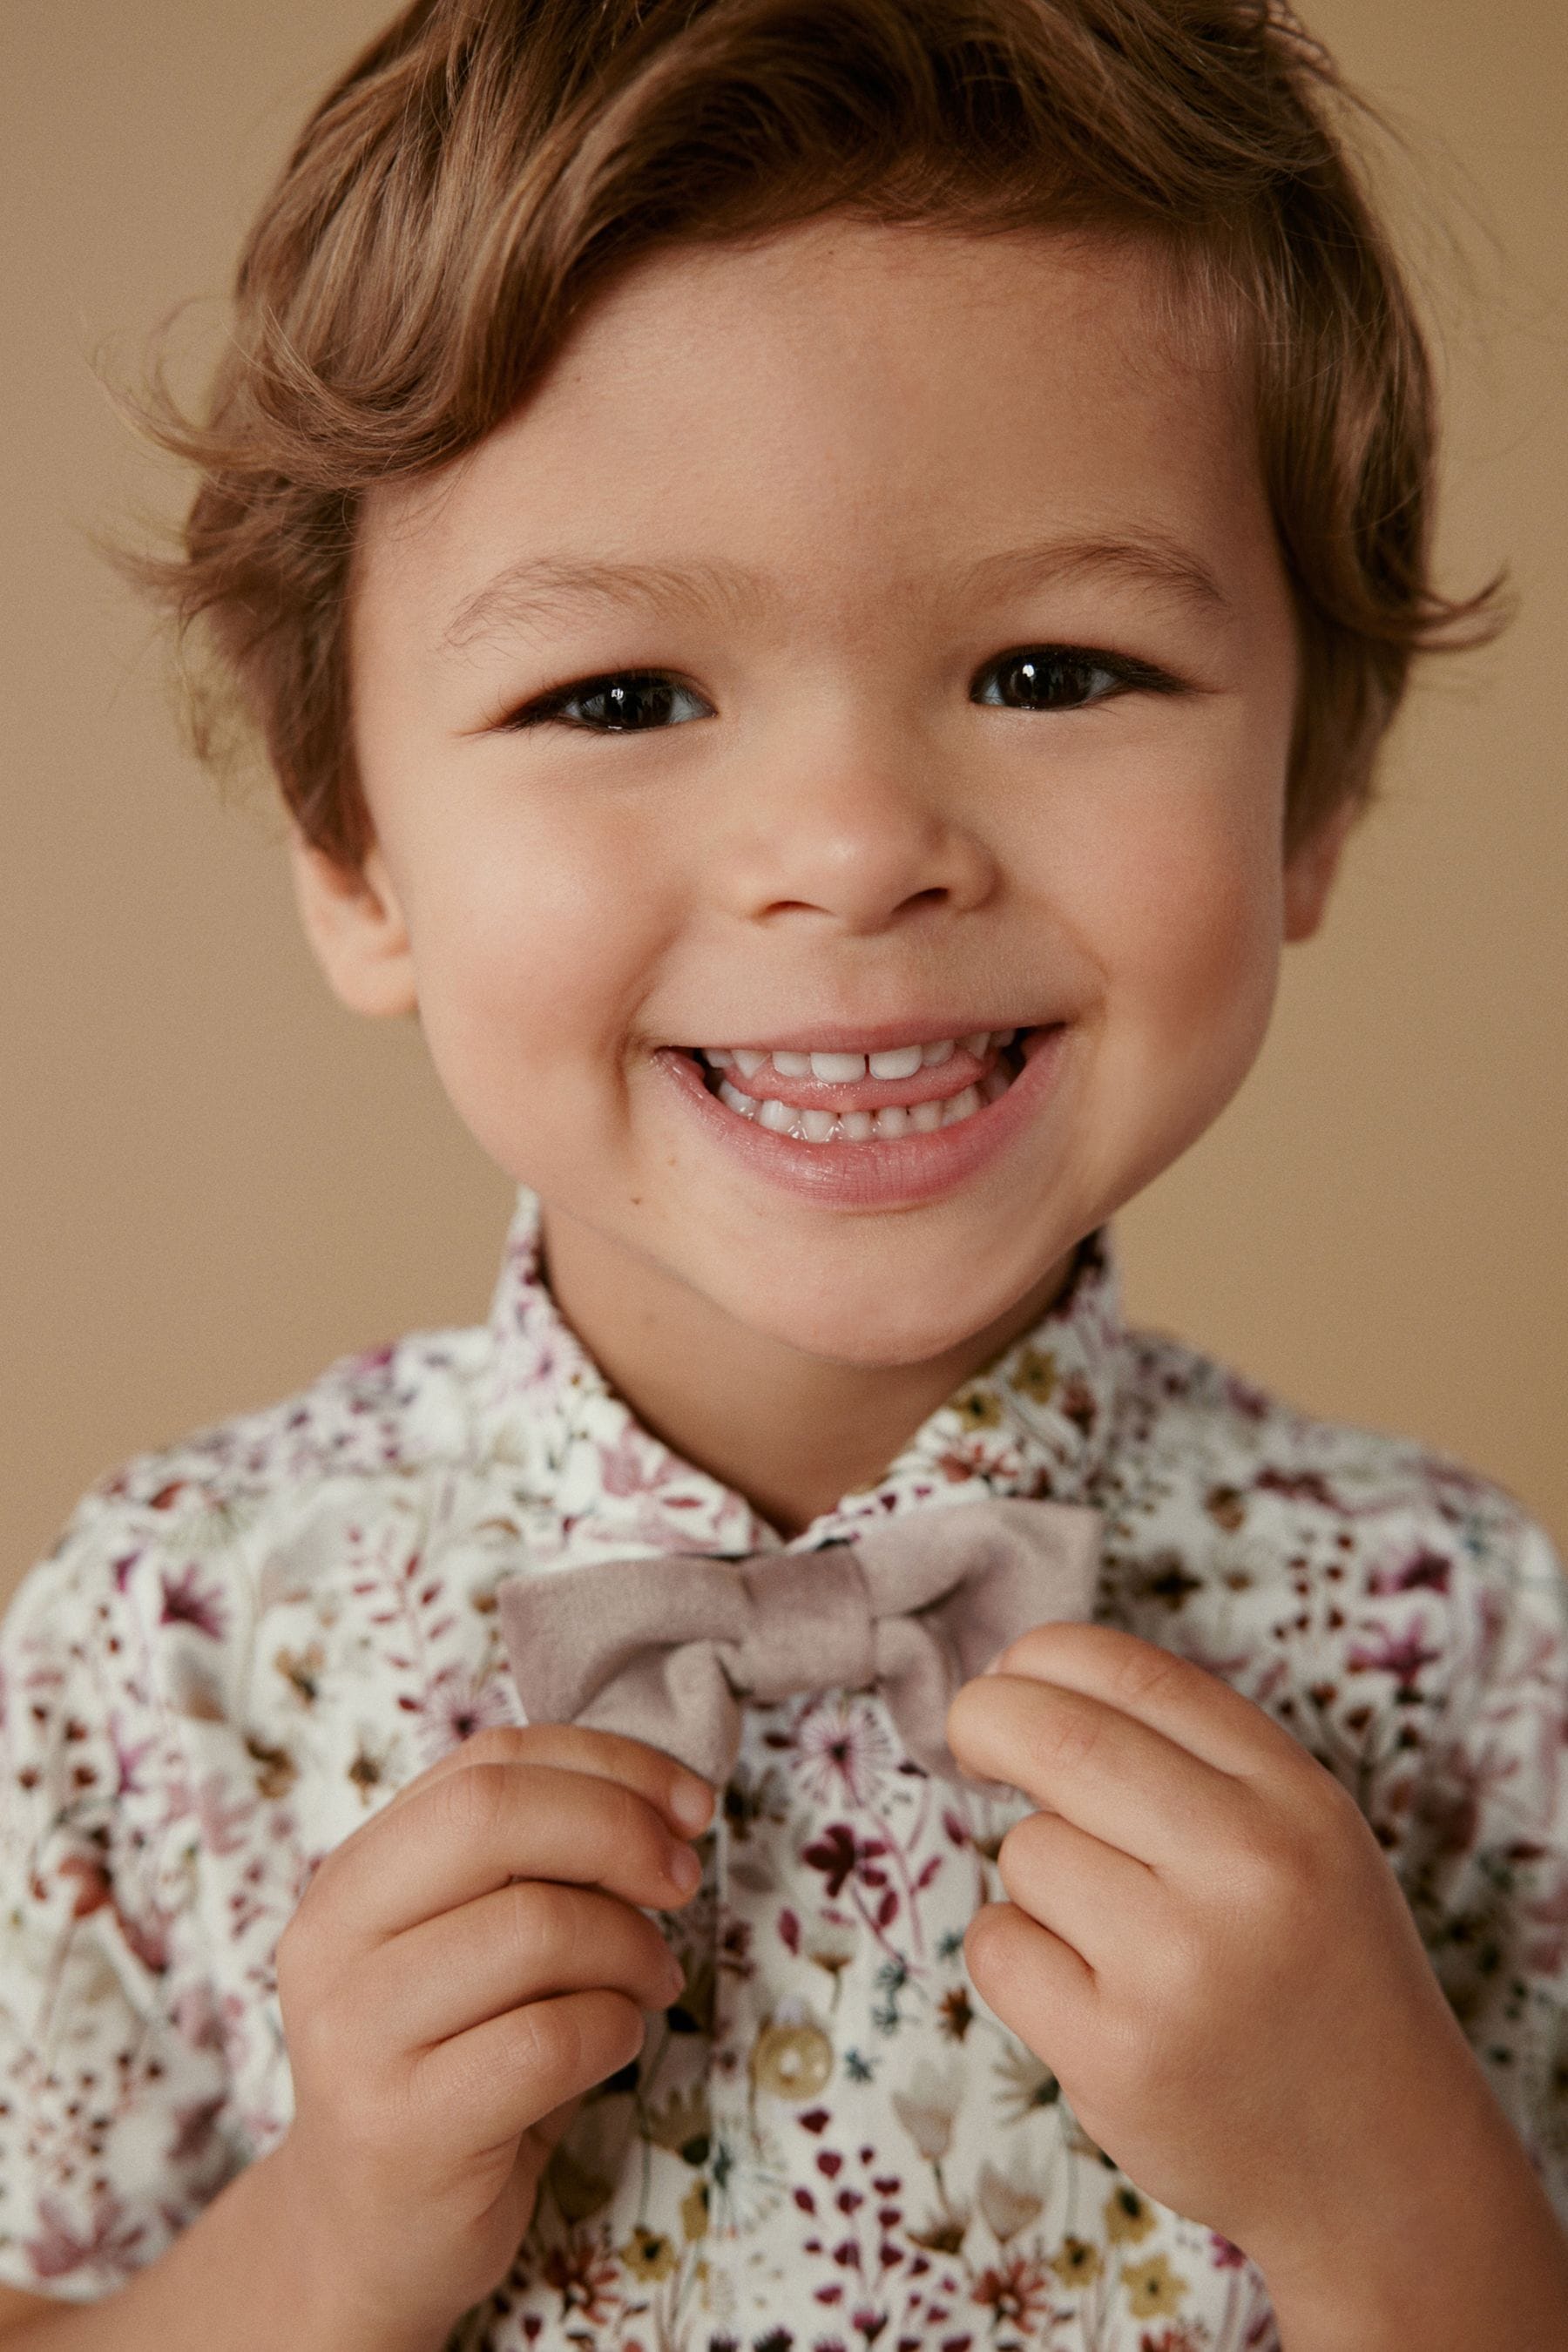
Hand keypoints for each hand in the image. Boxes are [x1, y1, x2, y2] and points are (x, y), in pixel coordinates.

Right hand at [270, 1723, 711, 2349]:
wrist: (365, 2239)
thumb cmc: (452, 2066)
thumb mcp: (468, 1943)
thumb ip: (531, 1862)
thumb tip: (667, 1799)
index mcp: (353, 1875)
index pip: (487, 1763)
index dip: (607, 1765)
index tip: (689, 1802)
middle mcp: (333, 1942)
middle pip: (495, 1817)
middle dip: (619, 1832)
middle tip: (681, 1880)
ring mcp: (356, 2037)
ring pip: (537, 1926)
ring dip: (631, 1947)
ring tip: (649, 1981)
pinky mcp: (403, 2129)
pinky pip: (551, 2039)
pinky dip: (615, 2028)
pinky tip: (613, 2042)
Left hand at [946, 1622, 1496, 2277]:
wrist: (1384, 2170)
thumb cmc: (1316, 1976)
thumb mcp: (1306, 1838)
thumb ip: (1192, 1758)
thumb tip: (1025, 1681)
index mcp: (1296, 1801)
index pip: (1134, 1675)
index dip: (1041, 1658)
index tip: (1010, 1676)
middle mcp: (1248, 1871)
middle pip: (1053, 1736)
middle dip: (985, 1721)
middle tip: (972, 1738)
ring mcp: (1180, 1969)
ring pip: (1025, 1852)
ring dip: (1039, 1879)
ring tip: (1119, 1937)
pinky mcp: (1116, 2058)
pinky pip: (999, 1947)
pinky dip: (1021, 1958)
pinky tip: (1091, 1996)